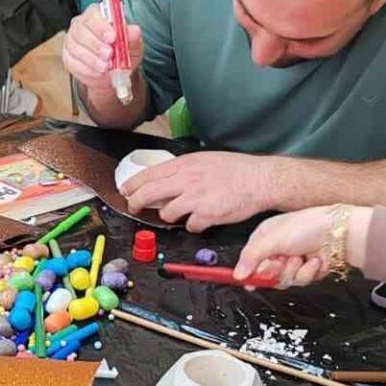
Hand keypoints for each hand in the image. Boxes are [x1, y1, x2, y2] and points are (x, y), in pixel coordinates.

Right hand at [61, 2, 143, 89]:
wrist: (114, 72)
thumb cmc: (122, 52)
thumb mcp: (133, 44)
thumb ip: (133, 36)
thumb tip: (133, 31)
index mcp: (96, 15)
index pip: (93, 15)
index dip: (101, 26)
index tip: (112, 37)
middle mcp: (81, 25)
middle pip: (81, 31)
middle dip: (96, 44)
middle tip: (109, 55)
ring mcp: (72, 41)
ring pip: (75, 47)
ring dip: (92, 59)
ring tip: (106, 67)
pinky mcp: (68, 57)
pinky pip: (72, 62)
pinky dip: (86, 69)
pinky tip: (98, 72)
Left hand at [121, 152, 279, 232]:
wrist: (260, 179)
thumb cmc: (235, 169)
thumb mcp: (204, 159)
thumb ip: (183, 169)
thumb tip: (164, 179)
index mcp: (185, 164)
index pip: (148, 174)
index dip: (132, 185)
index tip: (125, 190)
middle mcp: (187, 180)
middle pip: (148, 194)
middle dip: (136, 203)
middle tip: (133, 208)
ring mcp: (196, 198)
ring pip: (167, 213)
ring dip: (171, 216)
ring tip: (183, 211)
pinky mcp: (207, 215)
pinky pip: (189, 225)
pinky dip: (194, 224)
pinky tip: (203, 218)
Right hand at [233, 205, 373, 286]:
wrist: (339, 232)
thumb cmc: (307, 226)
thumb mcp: (273, 239)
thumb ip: (252, 257)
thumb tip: (237, 274)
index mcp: (265, 237)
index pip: (249, 259)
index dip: (248, 272)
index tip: (247, 282)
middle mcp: (277, 249)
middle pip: (266, 273)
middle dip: (276, 270)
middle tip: (281, 262)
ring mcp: (292, 260)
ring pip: (283, 280)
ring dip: (294, 270)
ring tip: (301, 257)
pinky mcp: (306, 270)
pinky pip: (300, 281)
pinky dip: (308, 272)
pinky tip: (313, 260)